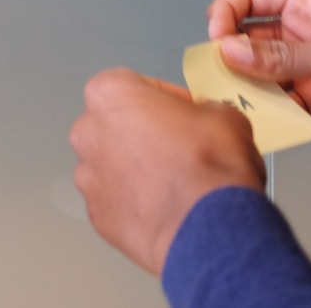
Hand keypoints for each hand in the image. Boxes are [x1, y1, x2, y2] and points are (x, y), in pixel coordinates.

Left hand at [71, 69, 264, 275]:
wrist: (209, 226)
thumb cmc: (211, 164)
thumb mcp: (224, 114)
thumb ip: (202, 108)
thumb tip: (203, 118)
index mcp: (109, 94)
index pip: (134, 85)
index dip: (166, 98)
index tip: (185, 112)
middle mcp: (87, 131)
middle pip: (117, 126)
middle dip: (145, 134)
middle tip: (180, 148)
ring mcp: (87, 176)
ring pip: (113, 165)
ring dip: (137, 170)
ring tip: (174, 183)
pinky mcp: (96, 214)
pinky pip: (116, 201)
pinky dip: (136, 203)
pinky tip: (164, 208)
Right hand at [207, 0, 310, 131]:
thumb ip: (282, 53)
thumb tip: (231, 51)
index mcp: (302, 3)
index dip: (224, 13)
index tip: (218, 38)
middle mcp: (296, 32)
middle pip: (243, 37)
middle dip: (229, 56)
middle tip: (221, 75)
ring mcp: (300, 66)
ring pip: (255, 73)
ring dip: (246, 88)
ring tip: (245, 101)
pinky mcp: (308, 98)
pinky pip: (275, 104)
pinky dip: (268, 114)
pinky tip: (270, 118)